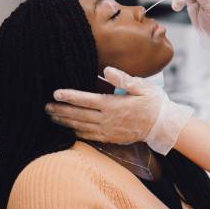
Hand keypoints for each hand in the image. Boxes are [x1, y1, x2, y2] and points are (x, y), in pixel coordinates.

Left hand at [45, 66, 193, 153]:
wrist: (163, 125)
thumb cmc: (153, 103)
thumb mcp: (142, 86)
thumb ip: (123, 79)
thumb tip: (107, 70)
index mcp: (113, 105)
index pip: (86, 100)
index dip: (69, 96)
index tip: (55, 93)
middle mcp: (107, 119)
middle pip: (78, 115)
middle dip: (61, 110)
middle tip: (46, 106)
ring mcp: (108, 131)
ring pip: (80, 127)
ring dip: (65, 122)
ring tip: (52, 117)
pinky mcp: (110, 138)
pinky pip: (89, 136)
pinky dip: (76, 133)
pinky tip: (68, 129)